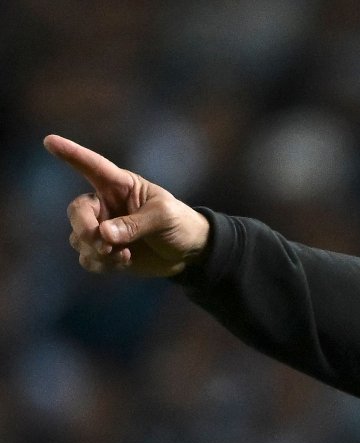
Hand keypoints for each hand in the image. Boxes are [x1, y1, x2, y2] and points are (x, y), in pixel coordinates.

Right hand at [43, 134, 209, 276]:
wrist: (189, 251)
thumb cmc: (179, 223)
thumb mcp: (163, 217)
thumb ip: (135, 224)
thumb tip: (103, 234)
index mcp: (120, 185)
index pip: (92, 166)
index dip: (71, 154)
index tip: (50, 141)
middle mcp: (105, 205)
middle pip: (76, 212)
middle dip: (84, 229)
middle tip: (103, 243)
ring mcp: (103, 229)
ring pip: (78, 239)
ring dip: (96, 250)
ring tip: (122, 255)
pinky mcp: (105, 252)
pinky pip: (87, 258)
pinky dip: (100, 263)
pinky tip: (123, 261)